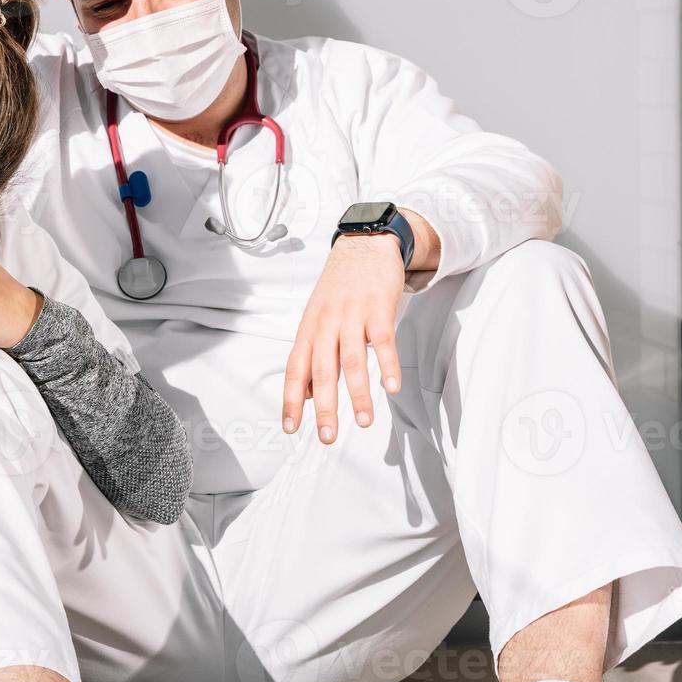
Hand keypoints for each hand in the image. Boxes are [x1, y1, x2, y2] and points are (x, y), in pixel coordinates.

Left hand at [282, 234, 405, 444]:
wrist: (363, 245)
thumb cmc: (339, 287)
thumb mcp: (317, 318)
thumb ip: (313, 355)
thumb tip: (307, 394)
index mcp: (309, 329)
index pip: (296, 370)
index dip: (292, 400)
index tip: (290, 427)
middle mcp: (327, 324)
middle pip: (322, 370)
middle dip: (325, 407)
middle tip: (327, 436)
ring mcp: (352, 315)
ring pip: (352, 360)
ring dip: (358, 394)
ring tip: (364, 421)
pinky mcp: (378, 308)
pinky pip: (383, 341)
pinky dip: (387, 365)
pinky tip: (391, 387)